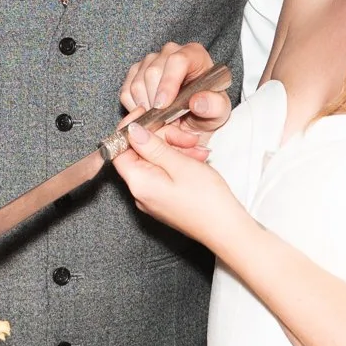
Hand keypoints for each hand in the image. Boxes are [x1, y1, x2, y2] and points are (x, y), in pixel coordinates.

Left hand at [112, 122, 247, 253]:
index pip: (119, 149)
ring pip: (156, 161)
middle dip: (163, 139)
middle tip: (188, 138)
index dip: (131, 130)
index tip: (146, 116)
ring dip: (176, 149)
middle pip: (140, 153)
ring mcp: (152, 197)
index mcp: (139, 183)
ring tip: (199, 151)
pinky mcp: (164, 200)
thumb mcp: (179, 164)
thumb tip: (132, 131)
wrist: (226, 230)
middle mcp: (140, 192)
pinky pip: (165, 173)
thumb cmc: (206, 201)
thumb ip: (152, 146)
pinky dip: (179, 162)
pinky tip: (197, 160)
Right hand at [119, 41, 229, 155]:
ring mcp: (150, 60)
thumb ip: (214, 107)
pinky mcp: (135, 72)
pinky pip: (126, 91)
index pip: (177, 61)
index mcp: (194, 54)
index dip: (168, 83)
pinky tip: (150, 113)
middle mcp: (171, 52)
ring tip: (161, 118)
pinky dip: (134, 108)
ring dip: (146, 106)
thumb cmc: (208, 110)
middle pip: (152, 71)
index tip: (163, 106)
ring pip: (137, 82)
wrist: (194, 116)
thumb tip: (197, 102)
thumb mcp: (219, 112)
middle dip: (156, 101)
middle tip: (165, 120)